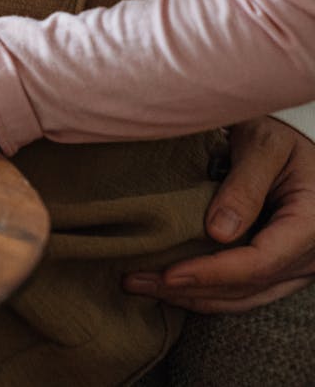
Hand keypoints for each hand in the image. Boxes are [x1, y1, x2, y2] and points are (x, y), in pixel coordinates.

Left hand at [124, 117, 314, 312]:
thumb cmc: (282, 136)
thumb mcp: (264, 145)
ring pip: (244, 297)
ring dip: (193, 298)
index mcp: (310, 223)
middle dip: (190, 289)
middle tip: (136, 281)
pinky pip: (246, 292)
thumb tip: (218, 232)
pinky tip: (172, 288)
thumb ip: (244, 185)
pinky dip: (208, 294)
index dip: (212, 273)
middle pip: (247, 286)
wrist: (299, 143)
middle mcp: (310, 254)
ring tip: (144, 286)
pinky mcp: (281, 268)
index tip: (169, 274)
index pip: (259, 262)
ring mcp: (297, 266)